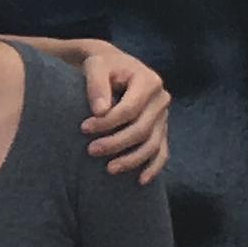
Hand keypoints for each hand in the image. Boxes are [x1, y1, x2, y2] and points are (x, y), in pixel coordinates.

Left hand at [72, 41, 170, 183]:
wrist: (114, 67)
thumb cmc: (102, 66)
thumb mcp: (96, 66)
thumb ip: (96, 84)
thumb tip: (100, 111)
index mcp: (149, 81)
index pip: (129, 109)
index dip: (107, 122)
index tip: (83, 128)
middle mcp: (161, 99)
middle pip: (141, 129)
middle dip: (116, 143)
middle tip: (91, 151)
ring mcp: (164, 117)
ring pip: (152, 145)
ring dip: (131, 159)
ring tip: (109, 169)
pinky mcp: (162, 130)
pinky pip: (162, 152)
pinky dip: (153, 168)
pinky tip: (140, 180)